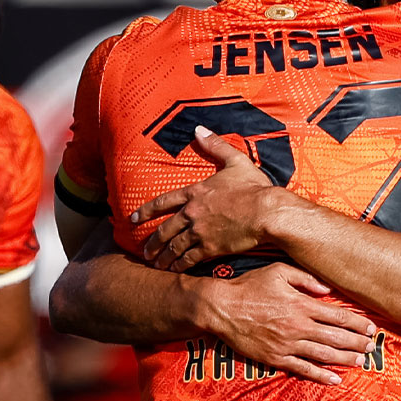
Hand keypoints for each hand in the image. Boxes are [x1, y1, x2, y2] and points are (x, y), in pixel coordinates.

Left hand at [138, 126, 275, 271]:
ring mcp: (200, 232)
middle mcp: (192, 213)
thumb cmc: (254, 187)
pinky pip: (189, 259)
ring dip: (163, 257)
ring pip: (174, 247)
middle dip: (152, 242)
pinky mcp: (211, 248)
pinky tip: (174, 271)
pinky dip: (179, 266)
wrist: (266, 212)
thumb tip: (199, 129)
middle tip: (144, 251)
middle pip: (164, 229)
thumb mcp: (235, 161)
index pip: (163, 201)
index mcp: (196, 192)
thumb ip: (215, 145)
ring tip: (156, 264)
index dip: (146, 211)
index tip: (133, 219)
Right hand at [198, 262, 376, 384]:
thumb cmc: (249, 286)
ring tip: (360, 362)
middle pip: (335, 337)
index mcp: (300, 304)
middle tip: (372, 347)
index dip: (357, 323)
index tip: (370, 327)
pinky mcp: (276, 358)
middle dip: (357, 343)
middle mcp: (298, 326)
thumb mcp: (277, 271)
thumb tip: (328, 289)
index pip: (337, 315)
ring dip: (345, 359)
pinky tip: (335, 380)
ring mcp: (287, 345)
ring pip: (323, 354)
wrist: (221, 308)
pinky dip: (321, 376)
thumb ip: (305, 278)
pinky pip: (303, 369)